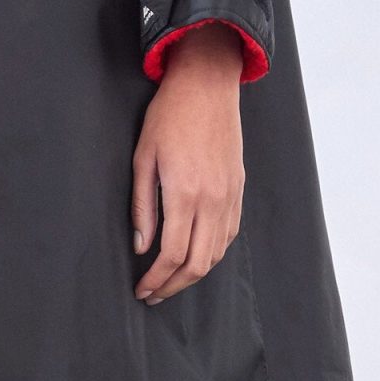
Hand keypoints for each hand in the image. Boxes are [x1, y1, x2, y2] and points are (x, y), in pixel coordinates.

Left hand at [130, 27, 244, 301]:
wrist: (207, 85)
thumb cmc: (169, 116)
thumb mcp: (143, 159)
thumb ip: (142, 206)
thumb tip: (141, 245)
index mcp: (185, 194)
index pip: (172, 255)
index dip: (156, 279)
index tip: (142, 289)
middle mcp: (213, 201)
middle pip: (198, 264)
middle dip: (174, 286)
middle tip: (154, 294)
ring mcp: (230, 196)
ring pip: (217, 253)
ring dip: (194, 274)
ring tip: (171, 281)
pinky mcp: (238, 189)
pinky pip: (229, 234)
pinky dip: (212, 253)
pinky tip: (195, 256)